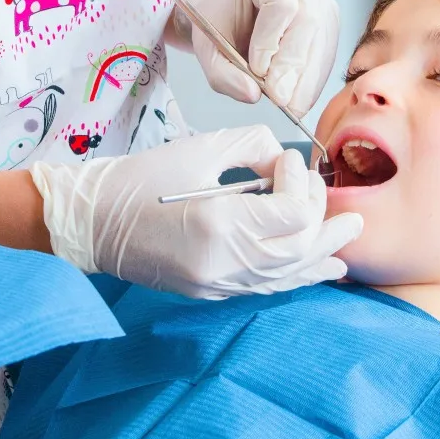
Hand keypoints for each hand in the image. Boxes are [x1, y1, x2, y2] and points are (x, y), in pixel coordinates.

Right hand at [30, 125, 361, 299]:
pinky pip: (266, 288)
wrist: (89, 221)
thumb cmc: (139, 179)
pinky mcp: (210, 292)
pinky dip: (297, 276)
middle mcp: (222, 262)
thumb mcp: (200, 147)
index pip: (291, 214)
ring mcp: (216, 284)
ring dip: (323, 254)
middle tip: (338, 199)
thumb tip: (284, 162)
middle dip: (325, 220)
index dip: (300, 184)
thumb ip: (253, 147)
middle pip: (299, 249)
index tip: (287, 162)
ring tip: (350, 239)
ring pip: (289, 276)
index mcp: (218, 224)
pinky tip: (320, 269)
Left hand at [171, 0, 339, 119]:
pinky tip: (302, 97)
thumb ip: (223, 74)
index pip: (279, 3)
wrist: (233, 7)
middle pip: (307, 20)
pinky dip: (315, 77)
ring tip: (292, 107)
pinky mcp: (329, 15)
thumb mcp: (207, 48)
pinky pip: (329, 48)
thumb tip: (252, 95)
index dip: (272, 40)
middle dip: (293, 66)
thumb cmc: (220, 21)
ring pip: (323, 37)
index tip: (258, 72)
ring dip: (308, 78)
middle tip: (279, 100)